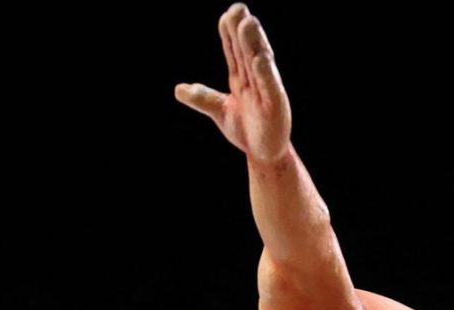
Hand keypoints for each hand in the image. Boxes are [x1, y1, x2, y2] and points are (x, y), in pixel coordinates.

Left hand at [175, 3, 290, 163]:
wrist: (263, 152)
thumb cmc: (245, 128)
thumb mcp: (220, 110)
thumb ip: (202, 98)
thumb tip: (178, 89)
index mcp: (243, 78)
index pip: (234, 52)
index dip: (230, 34)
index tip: (226, 15)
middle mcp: (256, 79)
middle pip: (247, 51)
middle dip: (243, 30)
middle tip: (238, 8)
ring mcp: (266, 91)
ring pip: (259, 63)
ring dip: (254, 43)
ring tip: (248, 23)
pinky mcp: (275, 106)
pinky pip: (270, 87)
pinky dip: (265, 74)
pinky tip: (260, 59)